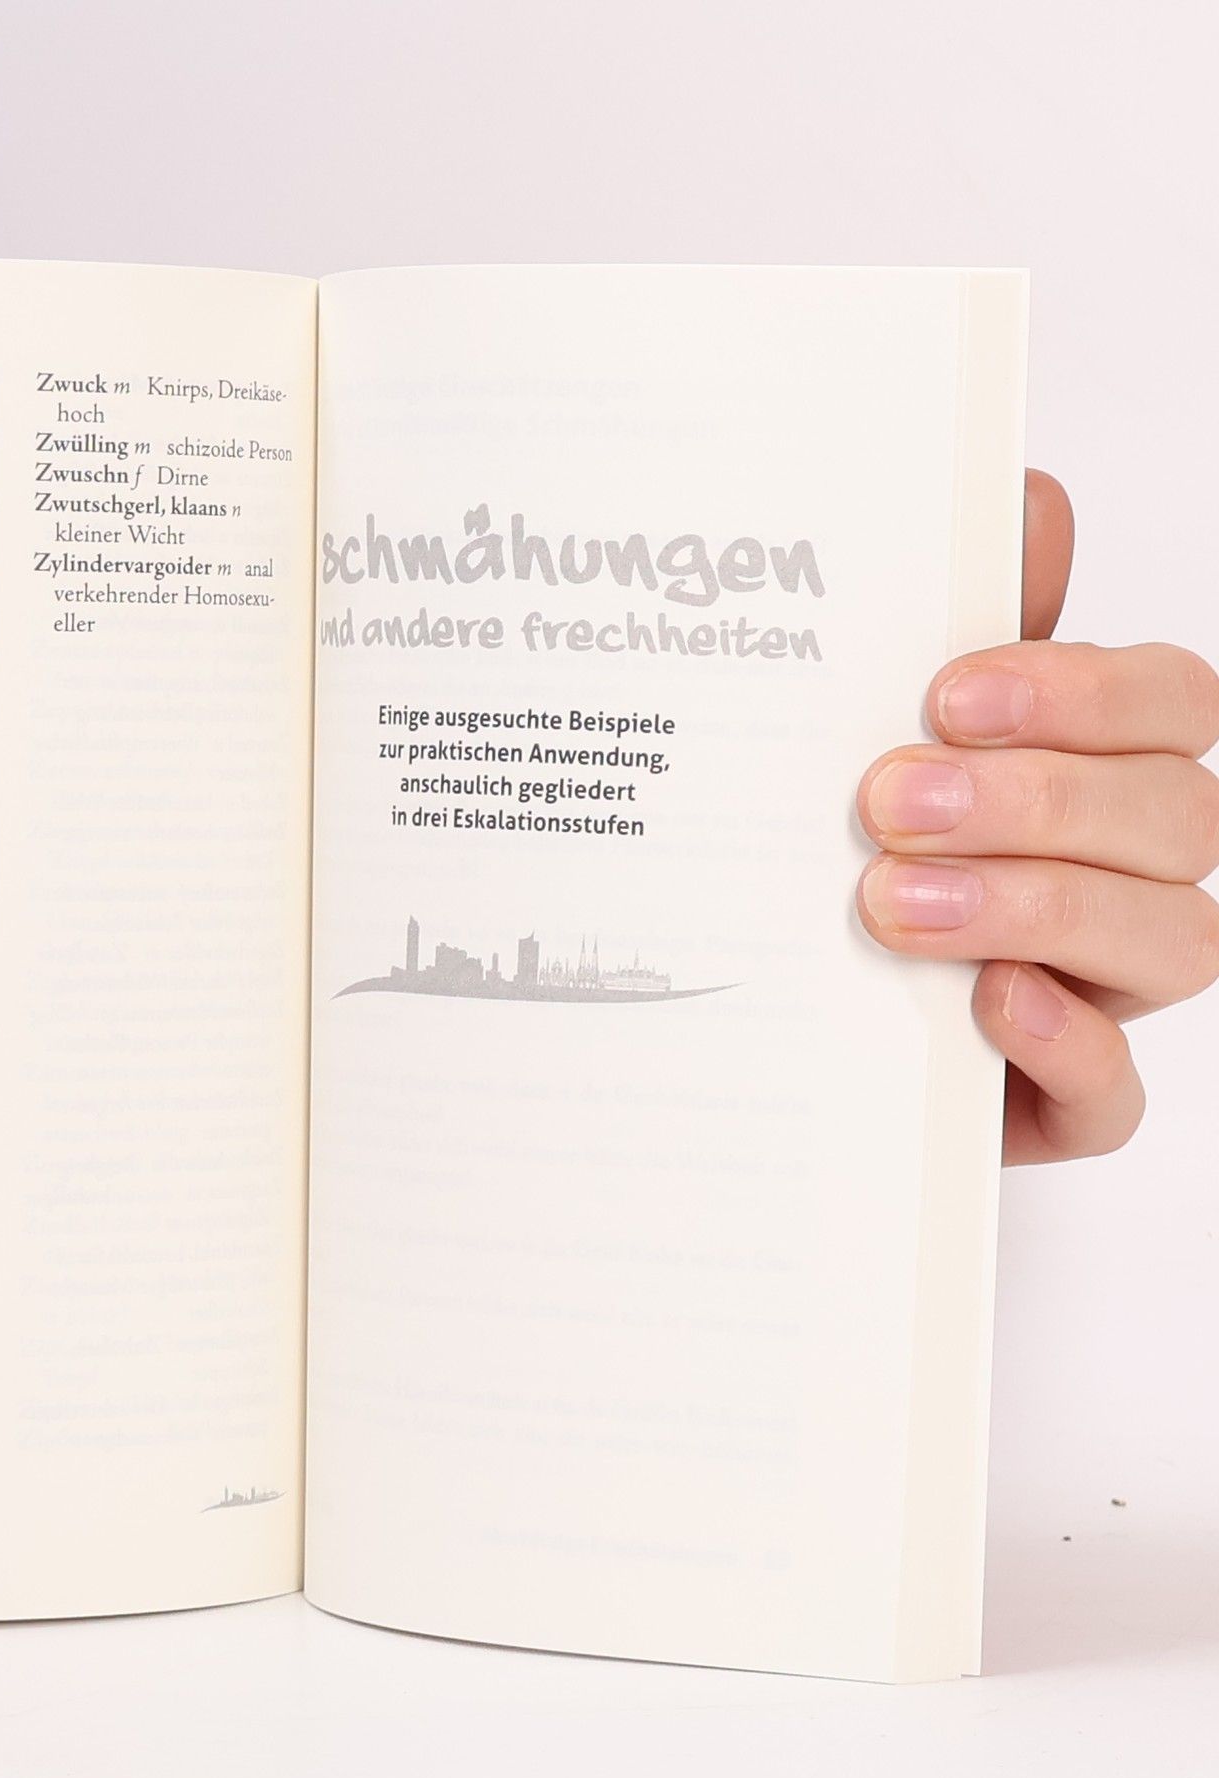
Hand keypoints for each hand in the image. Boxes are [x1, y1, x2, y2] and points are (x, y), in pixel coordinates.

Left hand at [857, 471, 1218, 1162]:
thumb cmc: (856, 850)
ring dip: (1034, 908)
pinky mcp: (1060, 1100)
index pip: (1174, 707)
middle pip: (1175, 819)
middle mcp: (1132, 874)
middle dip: (1035, 801)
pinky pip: (1112, 1095)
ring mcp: (1108, 991)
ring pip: (1168, 944)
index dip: (1084, 694)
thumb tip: (1028, 500)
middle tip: (889, 799)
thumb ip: (967, 624)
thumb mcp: (886, 733)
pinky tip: (985, 1004)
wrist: (779, 1014)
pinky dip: (1063, 1046)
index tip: (948, 694)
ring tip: (891, 902)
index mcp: (1109, 771)